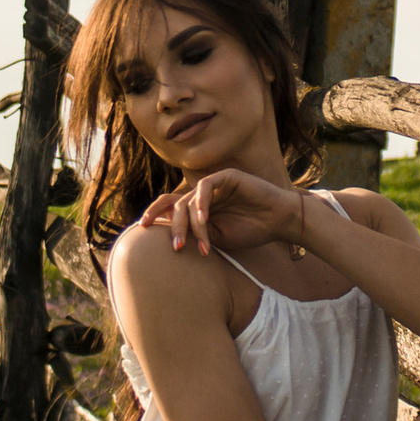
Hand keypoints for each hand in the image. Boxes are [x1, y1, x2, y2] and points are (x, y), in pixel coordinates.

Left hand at [135, 170, 318, 261]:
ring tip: (192, 243)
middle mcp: (203, 194)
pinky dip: (201, 204)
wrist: (278, 222)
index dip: (154, 214)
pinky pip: (205, 187)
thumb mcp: (217, 238)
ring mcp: (214, 184)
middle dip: (170, 225)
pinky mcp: (226, 176)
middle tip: (172, 244)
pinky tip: (203, 220)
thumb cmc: (251, 231)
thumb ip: (196, 234)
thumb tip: (169, 239)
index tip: (141, 229)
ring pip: (188, 200)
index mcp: (199, 207)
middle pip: (175, 204)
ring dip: (188, 224)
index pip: (170, 207)